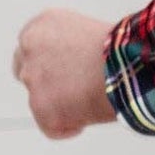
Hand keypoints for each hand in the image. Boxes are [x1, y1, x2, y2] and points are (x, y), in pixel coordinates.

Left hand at [12, 8, 118, 139]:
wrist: (128, 64)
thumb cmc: (122, 50)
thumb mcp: (89, 34)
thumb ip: (69, 48)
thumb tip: (71, 69)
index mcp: (42, 26)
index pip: (31, 47)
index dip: (49, 63)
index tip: (63, 73)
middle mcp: (30, 48)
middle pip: (26, 71)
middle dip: (45, 84)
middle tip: (71, 93)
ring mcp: (33, 78)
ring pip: (38, 100)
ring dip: (59, 106)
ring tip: (90, 104)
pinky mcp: (40, 106)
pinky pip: (50, 127)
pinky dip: (67, 128)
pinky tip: (88, 119)